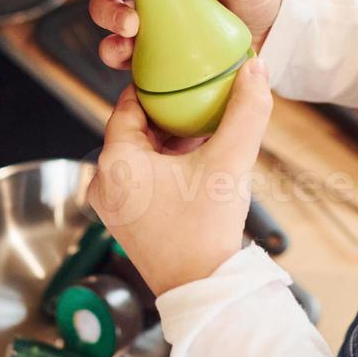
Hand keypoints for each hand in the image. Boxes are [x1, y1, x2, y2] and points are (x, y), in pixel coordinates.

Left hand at [88, 57, 272, 296]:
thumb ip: (245, 111)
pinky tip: (197, 161)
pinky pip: (141, 177)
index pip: (130, 104)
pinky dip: (166, 164)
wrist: (204, 289)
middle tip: (199, 98)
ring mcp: (111, 204)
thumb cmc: (206, 231)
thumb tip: (255, 67)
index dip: (158, 87)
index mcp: (113, 162)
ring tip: (204, 128)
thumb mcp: (229, 162)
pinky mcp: (124, 220)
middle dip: (168, 114)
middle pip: (135, 128)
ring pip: (140, 153)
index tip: (182, 75)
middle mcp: (102, 182)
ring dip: (169, 140)